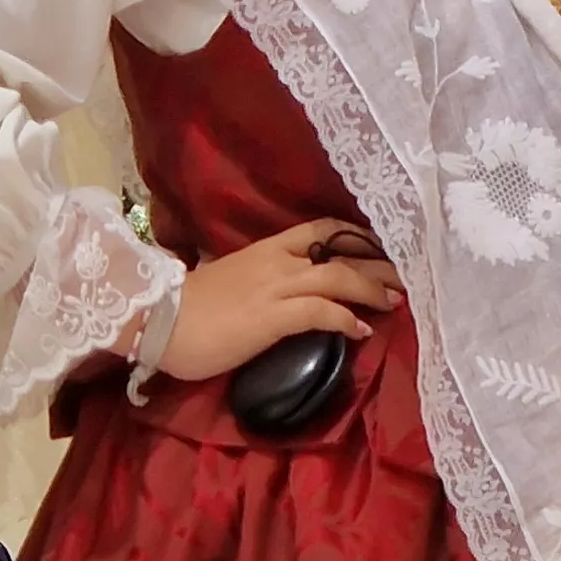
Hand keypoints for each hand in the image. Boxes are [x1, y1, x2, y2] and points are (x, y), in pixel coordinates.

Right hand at [152, 219, 403, 382]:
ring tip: (394, 302)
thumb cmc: (185, 309)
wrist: (155, 322)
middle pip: (340, 252)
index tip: (380, 247)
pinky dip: (346, 319)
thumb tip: (280, 292)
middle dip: (377, 265)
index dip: (355, 236)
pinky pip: (321, 312)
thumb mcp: (229, 282)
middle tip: (404, 277)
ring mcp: (275, 287)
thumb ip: (258, 280)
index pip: (320, 229)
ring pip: (338, 276)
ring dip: (372, 289)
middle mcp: (276, 261)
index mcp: (265, 250)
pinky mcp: (272, 317)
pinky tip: (361, 331)